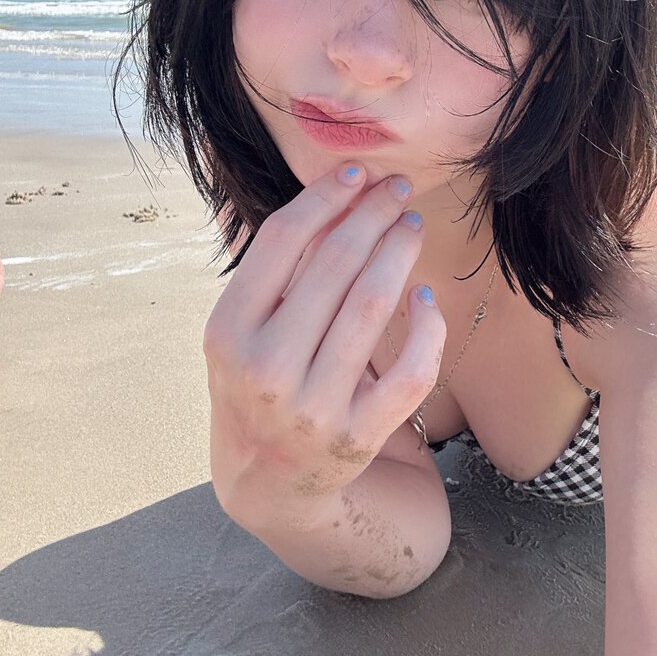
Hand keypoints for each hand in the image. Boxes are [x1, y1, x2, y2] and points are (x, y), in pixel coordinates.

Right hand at [204, 163, 445, 517]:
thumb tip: (336, 196)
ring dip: (400, 252)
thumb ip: (277, 273)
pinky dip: (427, 329)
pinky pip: (410, 372)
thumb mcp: (242, 332)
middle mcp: (267, 369)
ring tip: (412, 225)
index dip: (325, 197)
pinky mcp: (359, 436)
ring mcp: (314, 406)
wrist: (268, 482)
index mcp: (228, 332)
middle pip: (335, 265)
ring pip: (373, 306)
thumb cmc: (257, 383)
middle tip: (397, 188)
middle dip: (374, 214)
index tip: (356, 173)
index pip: (281, 241)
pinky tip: (426, 298)